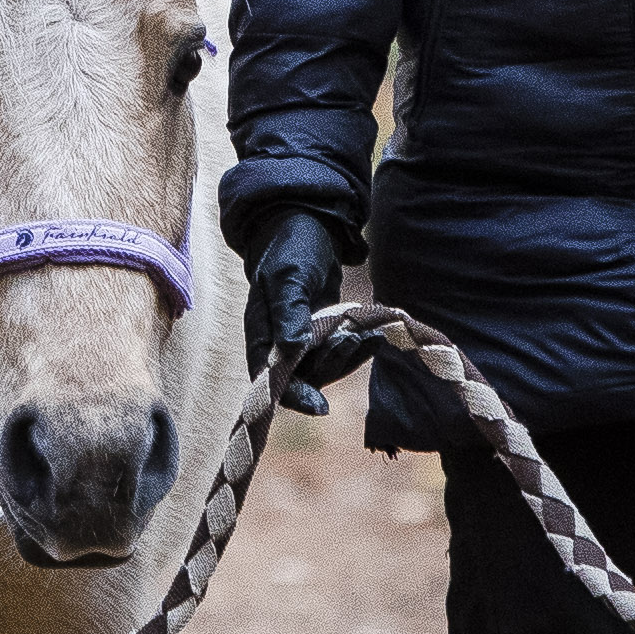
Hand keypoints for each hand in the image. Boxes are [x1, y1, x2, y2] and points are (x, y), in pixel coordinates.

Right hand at [242, 210, 352, 411]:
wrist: (306, 226)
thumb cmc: (290, 249)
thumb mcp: (289, 278)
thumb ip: (289, 313)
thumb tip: (292, 349)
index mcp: (260, 335)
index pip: (270, 380)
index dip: (294, 397)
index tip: (321, 407)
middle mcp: (277, 344)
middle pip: (302, 379)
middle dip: (331, 365)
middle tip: (353, 340)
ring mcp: (300, 341)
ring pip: (324, 369)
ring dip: (347, 358)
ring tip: (368, 336)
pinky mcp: (321, 334)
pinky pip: (338, 354)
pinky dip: (356, 349)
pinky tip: (374, 336)